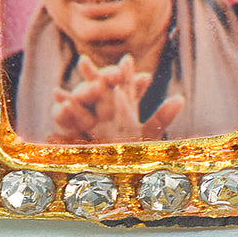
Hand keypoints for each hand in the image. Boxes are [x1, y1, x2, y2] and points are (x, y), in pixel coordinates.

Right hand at [49, 54, 184, 142]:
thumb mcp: (146, 137)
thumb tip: (181, 99)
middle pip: (97, 87)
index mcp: (120, 105)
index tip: (127, 61)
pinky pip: (63, 118)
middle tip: (88, 62)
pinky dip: (60, 110)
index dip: (125, 75)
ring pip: (80, 100)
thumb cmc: (129, 154)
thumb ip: (161, 117)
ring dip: (77, 92)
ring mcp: (85, 118)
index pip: (123, 86)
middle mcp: (101, 108)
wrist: (109, 174)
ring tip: (74, 84)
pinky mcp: (70, 131)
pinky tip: (56, 97)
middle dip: (93, 74)